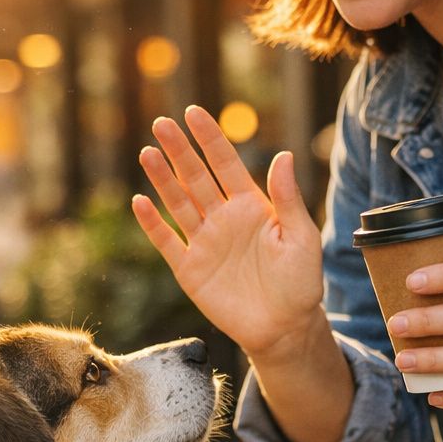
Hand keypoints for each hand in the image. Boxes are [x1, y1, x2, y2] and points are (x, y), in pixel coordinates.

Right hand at [131, 106, 324, 359]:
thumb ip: (288, 199)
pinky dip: (153, 224)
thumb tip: (283, 155)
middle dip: (179, 151)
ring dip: (162, 180)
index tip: (194, 113)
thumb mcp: (302, 238)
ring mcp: (205, 243)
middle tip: (162, 123)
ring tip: (147, 153)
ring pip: (178, 204)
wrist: (285, 328)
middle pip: (196, 178)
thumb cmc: (301, 283)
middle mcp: (224, 219)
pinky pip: (167, 243)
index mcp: (252, 206)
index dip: (210, 139)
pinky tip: (140, 202)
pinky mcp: (190, 270)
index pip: (226, 165)